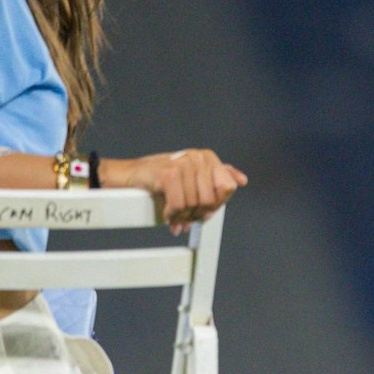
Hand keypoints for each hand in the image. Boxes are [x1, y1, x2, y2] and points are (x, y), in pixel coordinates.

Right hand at [105, 148, 247, 233]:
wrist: (132, 176)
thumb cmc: (163, 179)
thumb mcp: (193, 177)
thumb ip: (218, 177)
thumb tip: (242, 180)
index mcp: (207, 157)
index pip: (227, 188)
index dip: (216, 204)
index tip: (204, 209)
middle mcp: (197, 157)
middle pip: (211, 199)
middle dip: (198, 213)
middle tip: (187, 216)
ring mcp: (183, 163)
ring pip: (195, 204)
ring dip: (183, 216)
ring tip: (175, 215)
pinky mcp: (168, 174)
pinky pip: (179, 205)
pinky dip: (172, 214)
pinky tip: (167, 213)